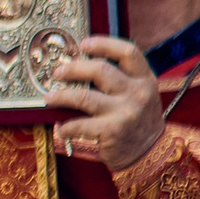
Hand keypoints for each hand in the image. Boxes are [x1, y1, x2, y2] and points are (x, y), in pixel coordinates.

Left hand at [48, 37, 165, 170]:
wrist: (150, 154)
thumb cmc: (137, 121)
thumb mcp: (140, 95)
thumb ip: (122, 80)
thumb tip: (82, 65)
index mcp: (145, 80)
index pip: (128, 52)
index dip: (104, 44)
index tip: (84, 44)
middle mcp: (138, 93)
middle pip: (100, 70)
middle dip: (73, 68)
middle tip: (57, 72)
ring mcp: (126, 111)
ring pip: (84, 96)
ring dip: (61, 96)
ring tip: (49, 97)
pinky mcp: (113, 130)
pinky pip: (79, 124)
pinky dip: (65, 126)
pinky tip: (61, 128)